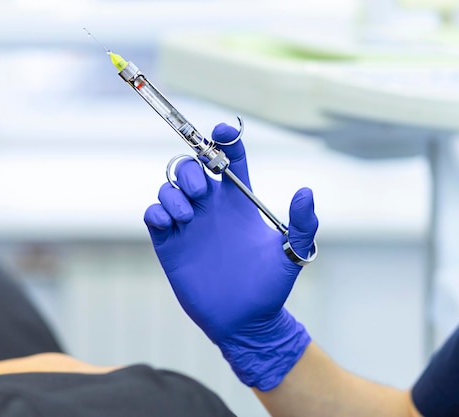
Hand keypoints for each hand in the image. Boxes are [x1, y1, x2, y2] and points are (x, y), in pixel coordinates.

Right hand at [144, 122, 317, 389]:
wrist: (245, 322)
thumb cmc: (270, 288)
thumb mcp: (293, 254)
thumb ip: (302, 223)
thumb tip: (306, 192)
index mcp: (239, 204)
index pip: (230, 161)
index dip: (224, 141)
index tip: (221, 131)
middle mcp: (212, 209)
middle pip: (191, 168)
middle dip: (191, 169)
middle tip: (201, 192)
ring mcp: (189, 226)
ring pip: (169, 188)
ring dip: (173, 192)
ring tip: (188, 216)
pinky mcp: (170, 244)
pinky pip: (153, 216)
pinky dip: (156, 211)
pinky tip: (169, 223)